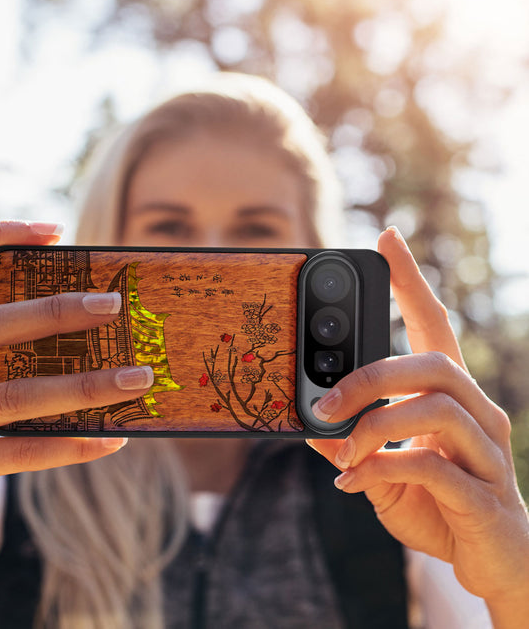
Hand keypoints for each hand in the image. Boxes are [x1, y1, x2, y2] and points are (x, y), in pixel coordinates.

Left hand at [307, 227, 528, 621]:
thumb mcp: (382, 468)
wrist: (494, 563)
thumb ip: (350, 443)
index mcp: (451, 396)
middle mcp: (478, 413)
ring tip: (341, 451)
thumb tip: (307, 423)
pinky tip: (353, 483)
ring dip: (373, 426)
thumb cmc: (438, 505)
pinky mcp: (485, 495)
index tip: (387, 238)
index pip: (434, 324)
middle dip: (370, 376)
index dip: (411, 281)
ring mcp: (488, 452)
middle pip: (433, 363)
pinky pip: (433, 467)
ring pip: (436, 408)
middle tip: (324, 401)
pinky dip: (382, 469)